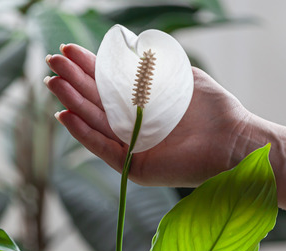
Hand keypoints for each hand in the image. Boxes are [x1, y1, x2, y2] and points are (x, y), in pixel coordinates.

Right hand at [45, 44, 260, 187]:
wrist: (234, 141)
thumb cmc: (213, 110)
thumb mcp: (181, 77)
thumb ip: (155, 65)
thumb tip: (129, 48)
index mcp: (143, 103)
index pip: (108, 83)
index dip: (87, 66)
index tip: (68, 50)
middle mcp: (134, 125)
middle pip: (95, 101)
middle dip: (72, 81)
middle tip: (52, 62)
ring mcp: (132, 147)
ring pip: (94, 123)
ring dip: (72, 103)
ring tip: (53, 85)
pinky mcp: (135, 167)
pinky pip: (104, 148)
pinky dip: (83, 134)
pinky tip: (65, 116)